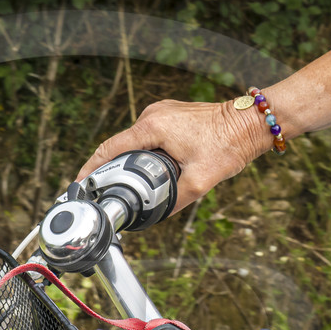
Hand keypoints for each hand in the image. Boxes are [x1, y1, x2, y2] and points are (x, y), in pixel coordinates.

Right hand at [75, 98, 271, 214]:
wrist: (250, 123)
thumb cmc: (229, 145)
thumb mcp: (199, 181)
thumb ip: (173, 201)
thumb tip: (154, 216)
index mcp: (152, 127)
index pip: (109, 149)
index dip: (90, 168)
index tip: (80, 185)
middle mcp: (152, 115)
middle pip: (119, 145)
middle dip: (108, 169)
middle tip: (102, 192)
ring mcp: (161, 112)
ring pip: (133, 141)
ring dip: (127, 161)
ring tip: (123, 184)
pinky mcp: (170, 115)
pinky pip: (147, 135)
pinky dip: (141, 152)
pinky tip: (145, 169)